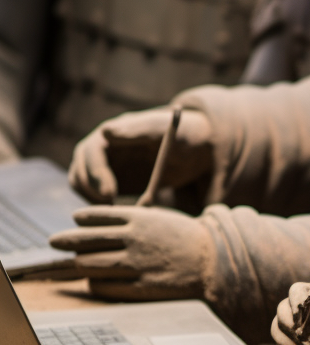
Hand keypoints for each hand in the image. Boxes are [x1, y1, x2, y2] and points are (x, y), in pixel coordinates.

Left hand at [49, 205, 212, 299]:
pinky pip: (105, 286)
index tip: (73, 220)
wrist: (216, 263)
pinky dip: (95, 283)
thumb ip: (133, 221)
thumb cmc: (187, 239)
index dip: (81, 219)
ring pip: (91, 264)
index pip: (98, 215)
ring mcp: (136, 264)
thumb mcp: (160, 219)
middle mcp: (133, 239)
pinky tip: (93, 282)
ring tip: (72, 263)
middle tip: (53, 241)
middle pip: (86, 240)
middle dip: (65, 241)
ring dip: (78, 263)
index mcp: (139, 218)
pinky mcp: (140, 287)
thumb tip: (102, 227)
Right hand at [68, 107, 213, 202]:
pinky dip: (100, 207)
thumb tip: (107, 131)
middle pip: (80, 169)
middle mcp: (103, 148)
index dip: (96, 173)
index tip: (111, 193)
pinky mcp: (110, 182)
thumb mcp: (166, 131)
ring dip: (92, 200)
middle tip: (113, 208)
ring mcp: (105, 166)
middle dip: (92, 191)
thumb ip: (139, 129)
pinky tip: (121, 214)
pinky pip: (94, 196)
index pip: (90, 151)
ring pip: (82, 184)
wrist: (195, 150)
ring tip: (117, 212)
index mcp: (114, 132)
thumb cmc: (182, 136)